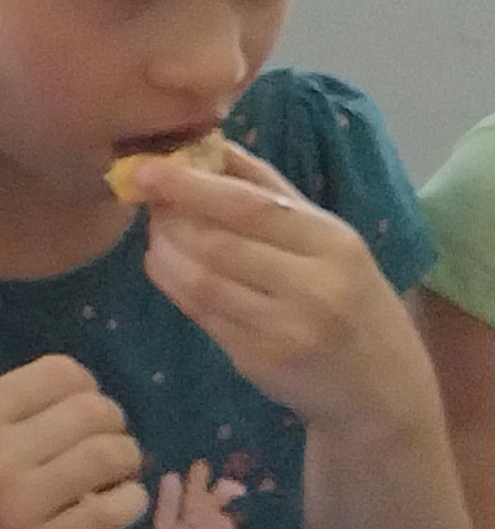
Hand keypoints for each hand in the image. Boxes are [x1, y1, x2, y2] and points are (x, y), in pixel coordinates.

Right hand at [0, 355, 146, 528]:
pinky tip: (117, 504)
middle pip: (92, 410)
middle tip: (103, 447)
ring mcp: (19, 502)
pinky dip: (132, 500)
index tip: (79, 415)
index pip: (60, 371)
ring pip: (110, 454)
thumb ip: (28, 408)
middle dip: (113, 425)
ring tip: (113, 475)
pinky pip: (118, 507)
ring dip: (127, 460)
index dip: (86, 389)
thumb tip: (101, 399)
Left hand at [134, 148, 440, 432]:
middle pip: (216, 243)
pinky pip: (200, 315)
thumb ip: (268, 190)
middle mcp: (314, 286)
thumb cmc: (350, 296)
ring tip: (155, 234)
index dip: (190, 186)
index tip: (146, 170)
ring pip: (200, 281)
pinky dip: (172, 286)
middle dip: (169, 219)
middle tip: (146, 202)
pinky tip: (166, 268)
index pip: (250, 206)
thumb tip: (207, 141)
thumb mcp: (327, 237)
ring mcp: (285, 328)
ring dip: (163, 252)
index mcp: (333, 242)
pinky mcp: (259, 362)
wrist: (382, 387)